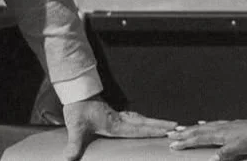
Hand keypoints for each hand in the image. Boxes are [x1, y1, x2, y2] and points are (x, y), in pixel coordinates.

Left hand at [62, 95, 177, 160]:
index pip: (137, 129)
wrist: (76, 92)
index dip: (152, 131)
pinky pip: (134, 119)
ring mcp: (118, 116)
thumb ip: (74, 144)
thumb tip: (69, 159)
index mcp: (115, 124)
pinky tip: (145, 123)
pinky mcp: (114, 115)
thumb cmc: (77, 109)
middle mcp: (120, 120)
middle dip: (161, 125)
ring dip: (154, 123)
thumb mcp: (75, 127)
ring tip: (169, 126)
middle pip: (144, 123)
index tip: (167, 132)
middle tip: (177, 127)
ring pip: (141, 120)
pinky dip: (144, 122)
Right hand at [166, 118, 246, 159]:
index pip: (199, 138)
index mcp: (221, 135)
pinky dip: (204, 125)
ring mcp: (225, 126)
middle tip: (170, 135)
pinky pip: (212, 124)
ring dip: (191, 129)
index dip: (185, 142)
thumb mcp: (242, 149)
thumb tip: (211, 159)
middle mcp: (220, 128)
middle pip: (197, 131)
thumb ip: (226, 153)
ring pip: (203, 127)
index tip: (173, 144)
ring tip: (181, 129)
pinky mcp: (230, 125)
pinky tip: (202, 123)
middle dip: (183, 134)